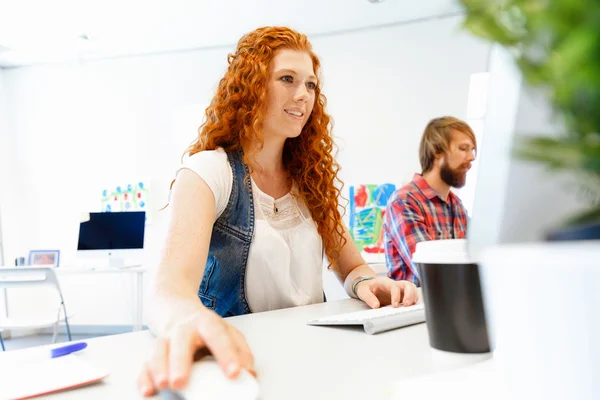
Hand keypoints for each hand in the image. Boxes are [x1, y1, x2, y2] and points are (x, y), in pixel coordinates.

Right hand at [137, 307, 255, 396]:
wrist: (175, 307)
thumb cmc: (204, 327)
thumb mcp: (227, 332)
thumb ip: (241, 352)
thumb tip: (250, 374)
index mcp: (207, 323)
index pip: (218, 335)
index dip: (227, 353)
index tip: (233, 373)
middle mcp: (184, 328)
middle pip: (181, 340)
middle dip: (181, 361)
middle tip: (182, 381)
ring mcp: (166, 338)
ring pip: (159, 349)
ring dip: (159, 367)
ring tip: (164, 383)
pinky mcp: (153, 350)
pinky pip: (145, 363)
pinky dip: (144, 377)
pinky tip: (148, 389)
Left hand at [356, 277, 418, 308]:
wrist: (367, 285)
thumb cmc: (365, 288)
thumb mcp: (362, 292)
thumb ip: (369, 298)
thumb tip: (376, 306)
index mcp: (384, 281)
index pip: (394, 286)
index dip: (396, 295)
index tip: (395, 306)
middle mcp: (393, 283)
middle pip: (406, 284)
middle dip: (409, 294)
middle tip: (407, 305)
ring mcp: (398, 288)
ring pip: (411, 287)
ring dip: (413, 296)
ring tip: (411, 305)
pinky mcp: (401, 293)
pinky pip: (411, 292)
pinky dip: (414, 298)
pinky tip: (412, 304)